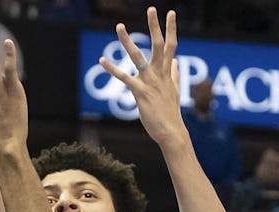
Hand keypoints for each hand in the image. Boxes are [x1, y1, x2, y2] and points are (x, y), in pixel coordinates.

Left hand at [98, 7, 185, 148]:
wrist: (171, 132)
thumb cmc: (171, 114)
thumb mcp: (175, 92)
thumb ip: (175, 75)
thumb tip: (177, 63)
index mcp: (167, 73)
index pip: (171, 46)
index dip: (171, 29)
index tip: (170, 13)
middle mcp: (159, 74)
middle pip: (158, 45)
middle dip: (155, 26)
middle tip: (153, 9)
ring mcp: (150, 82)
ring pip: (138, 57)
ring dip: (127, 41)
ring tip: (119, 26)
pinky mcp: (140, 93)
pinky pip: (124, 78)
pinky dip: (112, 69)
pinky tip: (102, 61)